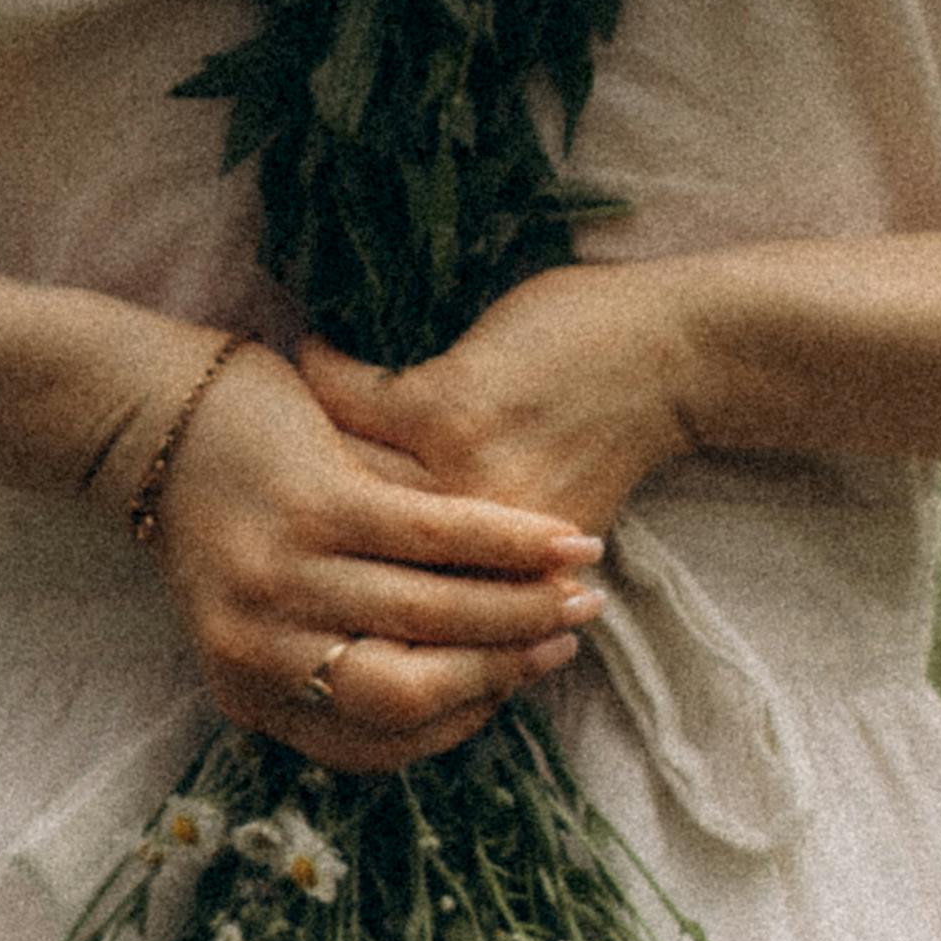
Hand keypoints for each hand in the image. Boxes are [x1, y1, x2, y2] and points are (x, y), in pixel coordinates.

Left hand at [137, 339, 603, 777]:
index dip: (460, 722)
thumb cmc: (224, 516)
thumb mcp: (261, 611)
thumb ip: (341, 660)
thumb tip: (462, 696)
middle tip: (566, 645)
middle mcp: (259, 649)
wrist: (149, 413)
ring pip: (434, 612)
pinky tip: (560, 539)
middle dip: (503, 672)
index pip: (376, 742)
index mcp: (249, 690)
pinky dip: (508, 541)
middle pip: (412, 689)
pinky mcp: (314, 503)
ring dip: (523, 608)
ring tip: (580, 594)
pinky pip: (435, 533)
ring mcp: (286, 577)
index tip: (515, 692)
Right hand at [291, 260, 704, 550]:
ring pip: (337, 472)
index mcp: (488, 580)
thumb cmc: (612, 433)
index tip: (284, 538)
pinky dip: (325, 369)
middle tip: (263, 475)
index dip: (324, 563)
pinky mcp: (447, 412)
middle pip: (346, 540)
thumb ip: (476, 561)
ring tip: (272, 418)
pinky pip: (350, 397)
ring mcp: (454, 480)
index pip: (377, 588)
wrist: (677, 364)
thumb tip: (403, 579)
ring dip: (299, 433)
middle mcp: (469, 550)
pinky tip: (308, 352)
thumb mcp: (539, 519)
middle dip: (296, 502)